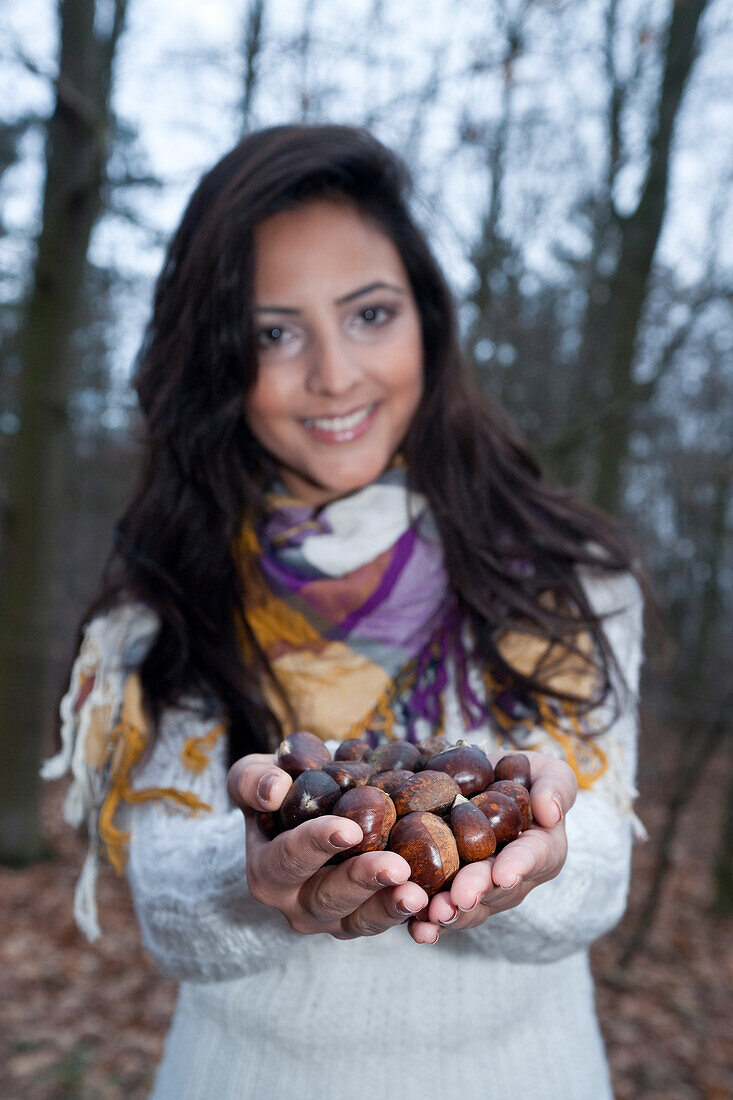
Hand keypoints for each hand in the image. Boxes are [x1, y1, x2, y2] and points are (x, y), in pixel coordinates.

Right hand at [227, 753, 429, 939]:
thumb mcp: (252, 776)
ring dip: (390, 908)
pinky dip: (410, 917)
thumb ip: (252, 780)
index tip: (350, 829)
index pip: (289, 859)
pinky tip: (434, 902)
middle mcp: (296, 903)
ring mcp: (331, 918)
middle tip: (397, 867)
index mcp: (267, 871)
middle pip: (328, 898)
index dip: (317, 844)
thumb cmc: (277, 789)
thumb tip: (274, 790)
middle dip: (363, 882)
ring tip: (419, 894)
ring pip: (360, 920)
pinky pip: (386, 922)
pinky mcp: (362, 920)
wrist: (301, 812)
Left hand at [405, 750, 577, 944]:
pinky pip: (441, 911)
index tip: (503, 875)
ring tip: (434, 914)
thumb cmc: (523, 778)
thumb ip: (556, 787)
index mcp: (541, 850)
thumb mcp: (548, 773)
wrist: (484, 786)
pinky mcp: (450, 892)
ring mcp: (481, 889)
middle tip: (460, 897)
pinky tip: (415, 928)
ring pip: (469, 908)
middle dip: (477, 893)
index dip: (518, 866)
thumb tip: (550, 812)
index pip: (533, 857)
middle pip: (496, 889)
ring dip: (452, 914)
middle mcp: (512, 878)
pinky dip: (427, 923)